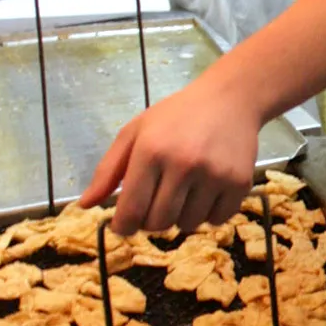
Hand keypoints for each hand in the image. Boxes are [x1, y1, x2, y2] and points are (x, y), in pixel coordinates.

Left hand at [79, 79, 259, 234]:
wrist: (231, 99)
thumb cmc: (177, 115)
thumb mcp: (135, 132)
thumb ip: (108, 170)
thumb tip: (85, 206)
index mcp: (152, 151)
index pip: (132, 210)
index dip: (123, 226)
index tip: (124, 224)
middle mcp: (184, 164)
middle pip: (159, 223)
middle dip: (151, 221)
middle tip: (156, 204)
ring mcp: (215, 174)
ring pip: (188, 224)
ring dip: (180, 217)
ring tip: (183, 193)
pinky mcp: (240, 182)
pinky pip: (217, 220)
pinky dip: (208, 215)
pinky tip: (206, 194)